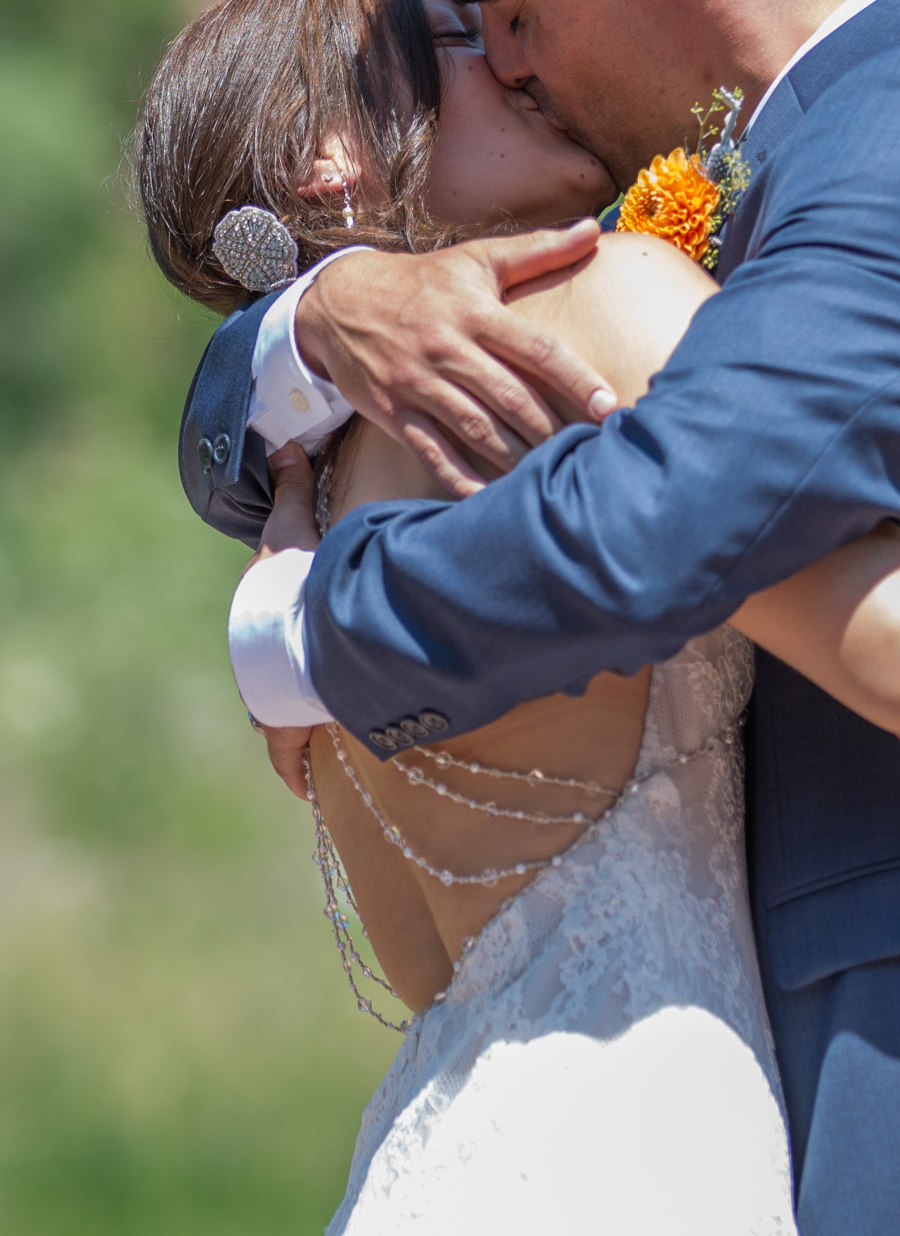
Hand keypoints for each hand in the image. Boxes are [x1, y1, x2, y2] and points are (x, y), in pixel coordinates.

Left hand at [243, 446, 319, 797]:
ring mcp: (271, 705)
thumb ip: (294, 489)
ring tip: (309, 743)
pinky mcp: (289, 732)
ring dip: (287, 733)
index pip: (258, 640)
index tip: (287, 655)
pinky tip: (302, 790)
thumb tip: (283, 445)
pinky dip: (295, 773)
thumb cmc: (299, 580)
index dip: (274, 645)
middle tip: (301, 701)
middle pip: (265, 687)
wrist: (305, 628)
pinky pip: (291, 760)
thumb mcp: (294, 529)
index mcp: (255, 626)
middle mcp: (254, 671)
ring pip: (276, 724)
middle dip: (279, 696)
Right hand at [295, 222, 616, 496]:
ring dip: (518, 457)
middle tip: (591, 454)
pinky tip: (494, 499)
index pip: (536, 349)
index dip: (576, 379)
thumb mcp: (477, 259)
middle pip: (510, 397)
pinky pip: (433, 453)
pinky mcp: (393, 412)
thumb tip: (594, 228)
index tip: (608, 406)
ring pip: (477, 429)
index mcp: (474, 311)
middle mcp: (447, 347)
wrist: (340, 302)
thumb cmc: (424, 282)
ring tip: (554, 477)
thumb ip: (539, 249)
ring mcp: (418, 383)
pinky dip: (463, 480)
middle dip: (553, 429)